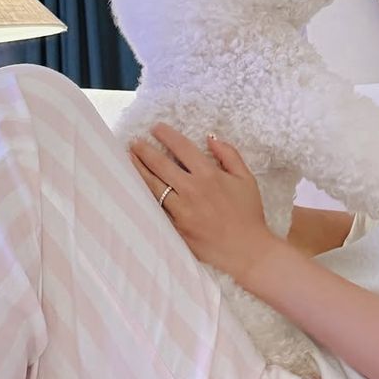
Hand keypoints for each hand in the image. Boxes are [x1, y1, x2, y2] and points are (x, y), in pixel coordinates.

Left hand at [128, 124, 277, 282]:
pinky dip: (146, 195)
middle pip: (161, 164)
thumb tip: (211, 138)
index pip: (182, 148)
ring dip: (139, 170)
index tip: (156, 128)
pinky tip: (137, 187)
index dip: (166, 135)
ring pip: (153, 185)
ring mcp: (181, 210)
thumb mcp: (246, 179)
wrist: (246, 250)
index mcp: (209, 174)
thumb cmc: (248, 214)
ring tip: (130, 160)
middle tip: (135, 142)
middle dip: (145, 150)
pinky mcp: (176, 227)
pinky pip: (157, 207)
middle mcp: (192, 190)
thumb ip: (229, 155)